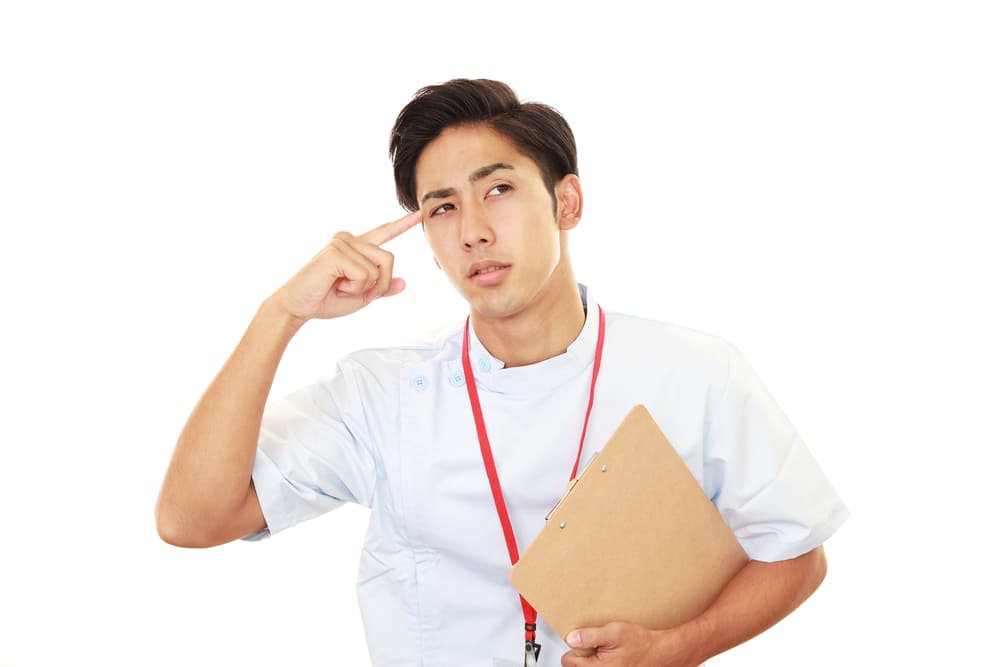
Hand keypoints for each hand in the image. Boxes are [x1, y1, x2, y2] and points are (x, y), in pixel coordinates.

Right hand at [270, 210, 421, 322]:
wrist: (298, 307)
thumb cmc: (325, 300)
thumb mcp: (361, 296)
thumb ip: (381, 288)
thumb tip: (404, 283)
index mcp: (355, 247)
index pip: (383, 233)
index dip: (402, 224)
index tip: (420, 214)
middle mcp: (349, 239)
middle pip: (389, 259)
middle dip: (379, 285)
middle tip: (354, 292)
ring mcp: (342, 243)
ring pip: (378, 269)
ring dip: (365, 288)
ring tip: (340, 287)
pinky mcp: (336, 252)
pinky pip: (365, 275)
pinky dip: (354, 289)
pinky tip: (335, 286)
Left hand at [561, 621, 698, 666]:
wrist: (660, 653)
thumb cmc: (641, 643)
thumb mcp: (615, 632)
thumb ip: (590, 635)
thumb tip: (572, 638)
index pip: (568, 661)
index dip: (575, 648)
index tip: (584, 641)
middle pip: (576, 666)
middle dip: (583, 654)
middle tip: (598, 646)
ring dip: (593, 659)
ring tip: (607, 651)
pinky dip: (602, 662)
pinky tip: (612, 657)